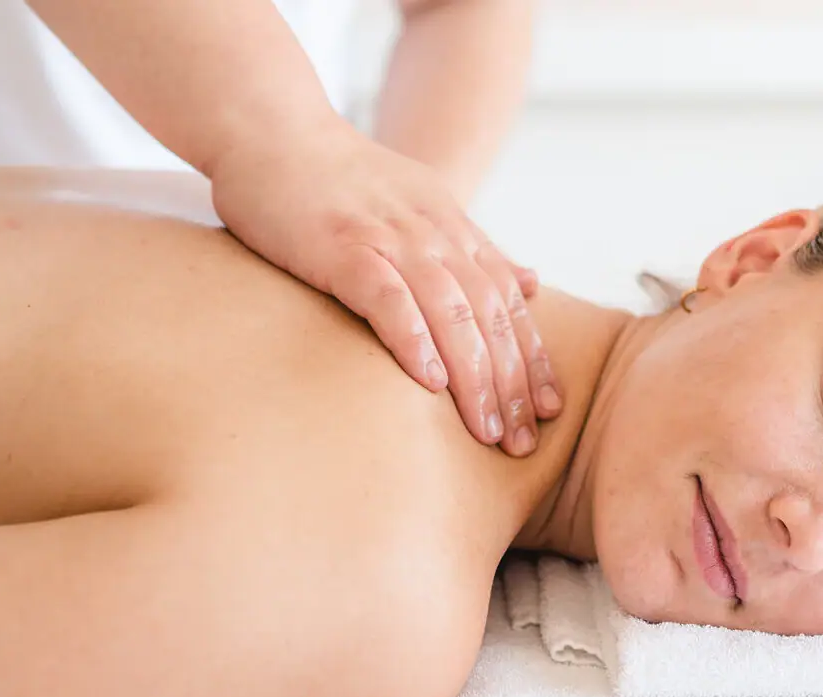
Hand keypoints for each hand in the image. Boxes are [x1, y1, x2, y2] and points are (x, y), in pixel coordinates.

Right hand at [208, 118, 560, 455]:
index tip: (550, 409)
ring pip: (451, 312)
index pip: (508, 302)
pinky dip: (413, 338)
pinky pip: (388, 296)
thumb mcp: (423, 205)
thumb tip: (530, 284)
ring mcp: (389, 238)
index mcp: (454, 229)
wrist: (272, 128)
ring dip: (474, 375)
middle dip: (511, 383)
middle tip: (524, 442)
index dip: (532, 357)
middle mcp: (433, 234)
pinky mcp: (342, 245)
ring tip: (488, 430)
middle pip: (488, 315)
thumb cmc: (341, 179)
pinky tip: (430, 382)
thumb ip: (473, 250)